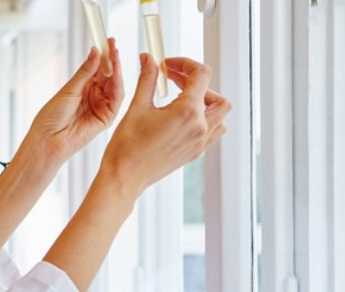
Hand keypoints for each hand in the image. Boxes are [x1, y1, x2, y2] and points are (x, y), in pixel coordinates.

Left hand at [24, 38, 126, 164]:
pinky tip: (115, 73)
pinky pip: (116, 99)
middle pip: (108, 75)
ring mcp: (101, 106)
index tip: (106, 40)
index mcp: (83, 88)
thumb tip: (95, 51)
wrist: (49, 138)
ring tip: (115, 55)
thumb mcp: (69, 89)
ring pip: (114, 85)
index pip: (97, 68)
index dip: (103, 55)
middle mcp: (94, 96)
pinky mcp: (107, 118)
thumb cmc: (52, 116)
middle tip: (113, 44)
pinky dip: (118, 85)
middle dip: (111, 59)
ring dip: (116, 70)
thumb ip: (85, 72)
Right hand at [97, 55, 229, 194]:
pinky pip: (213, 131)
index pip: (200, 75)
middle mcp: (199, 127)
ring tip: (181, 98)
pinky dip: (205, 119)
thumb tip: (149, 59)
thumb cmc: (127, 146)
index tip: (168, 65)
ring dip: (206, 101)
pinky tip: (182, 117)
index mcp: (187, 112)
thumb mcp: (137, 106)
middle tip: (173, 80)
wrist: (125, 177)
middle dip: (196, 82)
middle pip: (215, 94)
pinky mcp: (195, 152)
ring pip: (220, 114)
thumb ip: (148, 79)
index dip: (185, 64)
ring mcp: (200, 142)